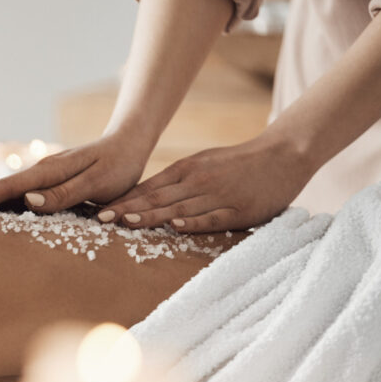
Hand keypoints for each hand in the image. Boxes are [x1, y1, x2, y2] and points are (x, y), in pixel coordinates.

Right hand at [0, 134, 148, 213]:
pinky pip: (5, 189)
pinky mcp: (39, 181)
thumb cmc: (117, 166)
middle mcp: (34, 172)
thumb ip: (64, 193)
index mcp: (45, 173)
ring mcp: (34, 175)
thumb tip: (28, 202)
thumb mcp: (97, 183)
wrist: (128, 143)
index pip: (4, 189)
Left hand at [99, 134, 312, 231]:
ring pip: (178, 208)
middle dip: (126, 209)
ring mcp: (216, 195)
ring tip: (125, 223)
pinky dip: (193, 222)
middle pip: (156, 199)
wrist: (283, 154)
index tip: (98, 209)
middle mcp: (196, 181)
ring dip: (150, 216)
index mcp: (185, 171)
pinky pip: (212, 217)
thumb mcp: (201, 165)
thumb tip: (143, 197)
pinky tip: (175, 227)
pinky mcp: (237, 209)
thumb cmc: (237, 163)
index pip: (147, 189)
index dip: (122, 200)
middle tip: (100, 218)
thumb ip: (174, 181)